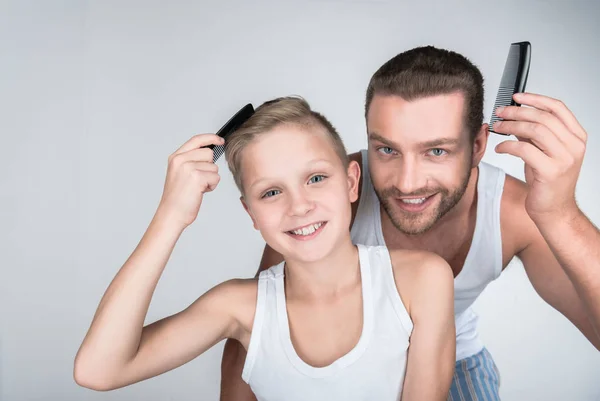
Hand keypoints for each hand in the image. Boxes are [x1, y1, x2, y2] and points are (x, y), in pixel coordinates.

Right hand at [157, 134, 223, 227]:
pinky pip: (216, 178)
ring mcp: (188, 168)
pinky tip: (199, 192)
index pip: (196, 140)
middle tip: (198, 180)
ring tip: (197, 188)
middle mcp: (180, 160)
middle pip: (209, 153)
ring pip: (214, 167)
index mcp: (175, 157)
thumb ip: (191, 160)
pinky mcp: (197, 177)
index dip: (210, 138)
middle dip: (209, 167)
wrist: (171, 214)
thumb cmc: (177, 197)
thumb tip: (210, 153)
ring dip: (210, 179)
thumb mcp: (179, 173)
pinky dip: (211, 187)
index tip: (220, 140)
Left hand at [493, 93, 586, 221]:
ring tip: (497, 127)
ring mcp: (565, 158)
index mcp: (576, 136)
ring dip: (511, 126)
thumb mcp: (542, 151)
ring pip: (534, 130)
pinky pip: (525, 149)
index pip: (558, 108)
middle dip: (517, 112)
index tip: (516, 96)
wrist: (554, 209)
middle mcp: (574, 145)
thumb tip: (516, 114)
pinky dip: (508, 146)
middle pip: (543, 117)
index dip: (535, 98)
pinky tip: (500, 148)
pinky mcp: (551, 171)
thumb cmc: (548, 181)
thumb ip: (534, 133)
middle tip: (500, 112)